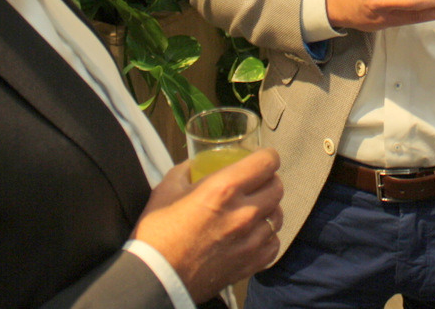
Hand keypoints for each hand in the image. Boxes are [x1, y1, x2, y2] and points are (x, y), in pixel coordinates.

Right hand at [132, 148, 282, 302]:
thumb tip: (194, 165)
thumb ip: (185, 172)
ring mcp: (250, 240)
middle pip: (277, 187)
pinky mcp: (251, 263)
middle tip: (257, 183)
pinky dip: (267, 237)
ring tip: (255, 210)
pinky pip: (273, 243)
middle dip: (268, 181)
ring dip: (269, 209)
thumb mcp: (166, 190)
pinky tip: (254, 235)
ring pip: (277, 215)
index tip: (262, 158)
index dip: (267, 156)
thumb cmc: (158, 233)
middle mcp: (244, 212)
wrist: (157, 278)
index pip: (267, 162)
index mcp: (224, 189)